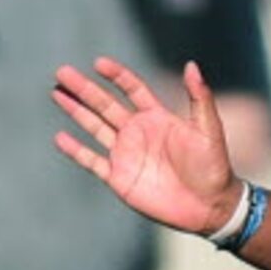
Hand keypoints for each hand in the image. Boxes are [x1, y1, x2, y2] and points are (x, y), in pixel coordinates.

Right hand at [53, 57, 242, 234]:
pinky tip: (60, 137)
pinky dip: (76, 150)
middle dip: (84, 89)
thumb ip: (200, 98)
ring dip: (75, 111)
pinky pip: (92, 161)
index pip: (132, 89)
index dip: (116, 75)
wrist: (210, 206)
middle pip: (105, 104)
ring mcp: (126, 154)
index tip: (99, 63)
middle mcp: (138, 132)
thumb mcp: (209, 129)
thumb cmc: (214, 167)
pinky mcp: (119, 177)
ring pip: (94, 127)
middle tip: (62, 71)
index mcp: (157, 117)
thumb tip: (191, 65)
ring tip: (56, 92)